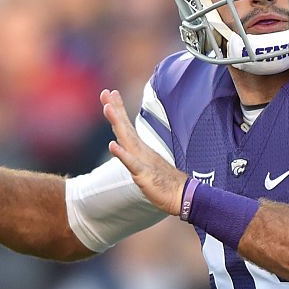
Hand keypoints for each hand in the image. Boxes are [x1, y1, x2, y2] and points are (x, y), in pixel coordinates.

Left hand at [100, 89, 186, 215]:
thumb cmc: (165, 181)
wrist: (182, 195)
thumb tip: (128, 148)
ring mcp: (142, 161)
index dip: (118, 109)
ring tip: (108, 108)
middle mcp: (140, 150)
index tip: (110, 94)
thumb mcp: (147, 165)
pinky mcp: (144, 174)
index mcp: (140, 148)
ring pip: (127, 139)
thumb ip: (137, 156)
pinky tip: (112, 146)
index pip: (126, 126)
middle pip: (125, 127)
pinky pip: (132, 163)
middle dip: (115, 109)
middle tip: (106, 93)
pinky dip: (122, 154)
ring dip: (117, 123)